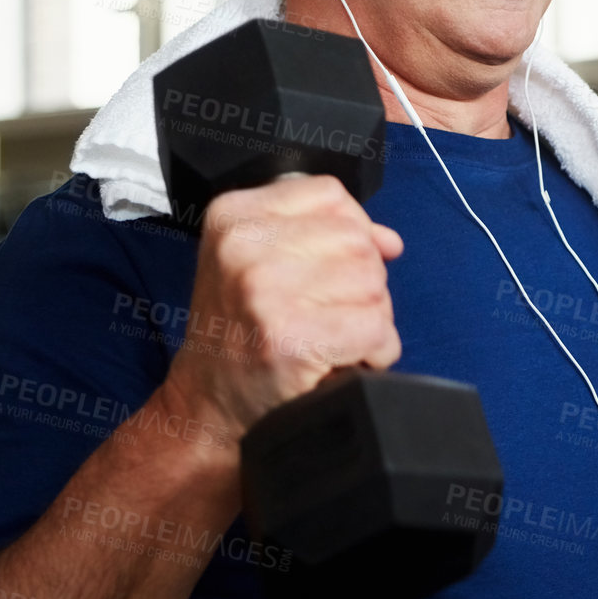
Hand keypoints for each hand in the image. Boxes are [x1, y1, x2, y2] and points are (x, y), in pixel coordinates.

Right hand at [162, 176, 404, 441]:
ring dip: (371, 317)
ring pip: (373, 282)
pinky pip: (376, 328)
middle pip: (357, 240)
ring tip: (333, 337)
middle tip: (330, 313)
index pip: (329, 194)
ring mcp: (264, 291)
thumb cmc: (241, 332)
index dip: (350, 231)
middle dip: (363, 280)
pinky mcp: (290, 338)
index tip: (332, 267)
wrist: (208, 404)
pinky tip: (349, 359)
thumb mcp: (261, 263)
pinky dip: (378, 350)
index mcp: (234, 216)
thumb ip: (325, 236)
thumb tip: (389, 241)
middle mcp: (243, 247)